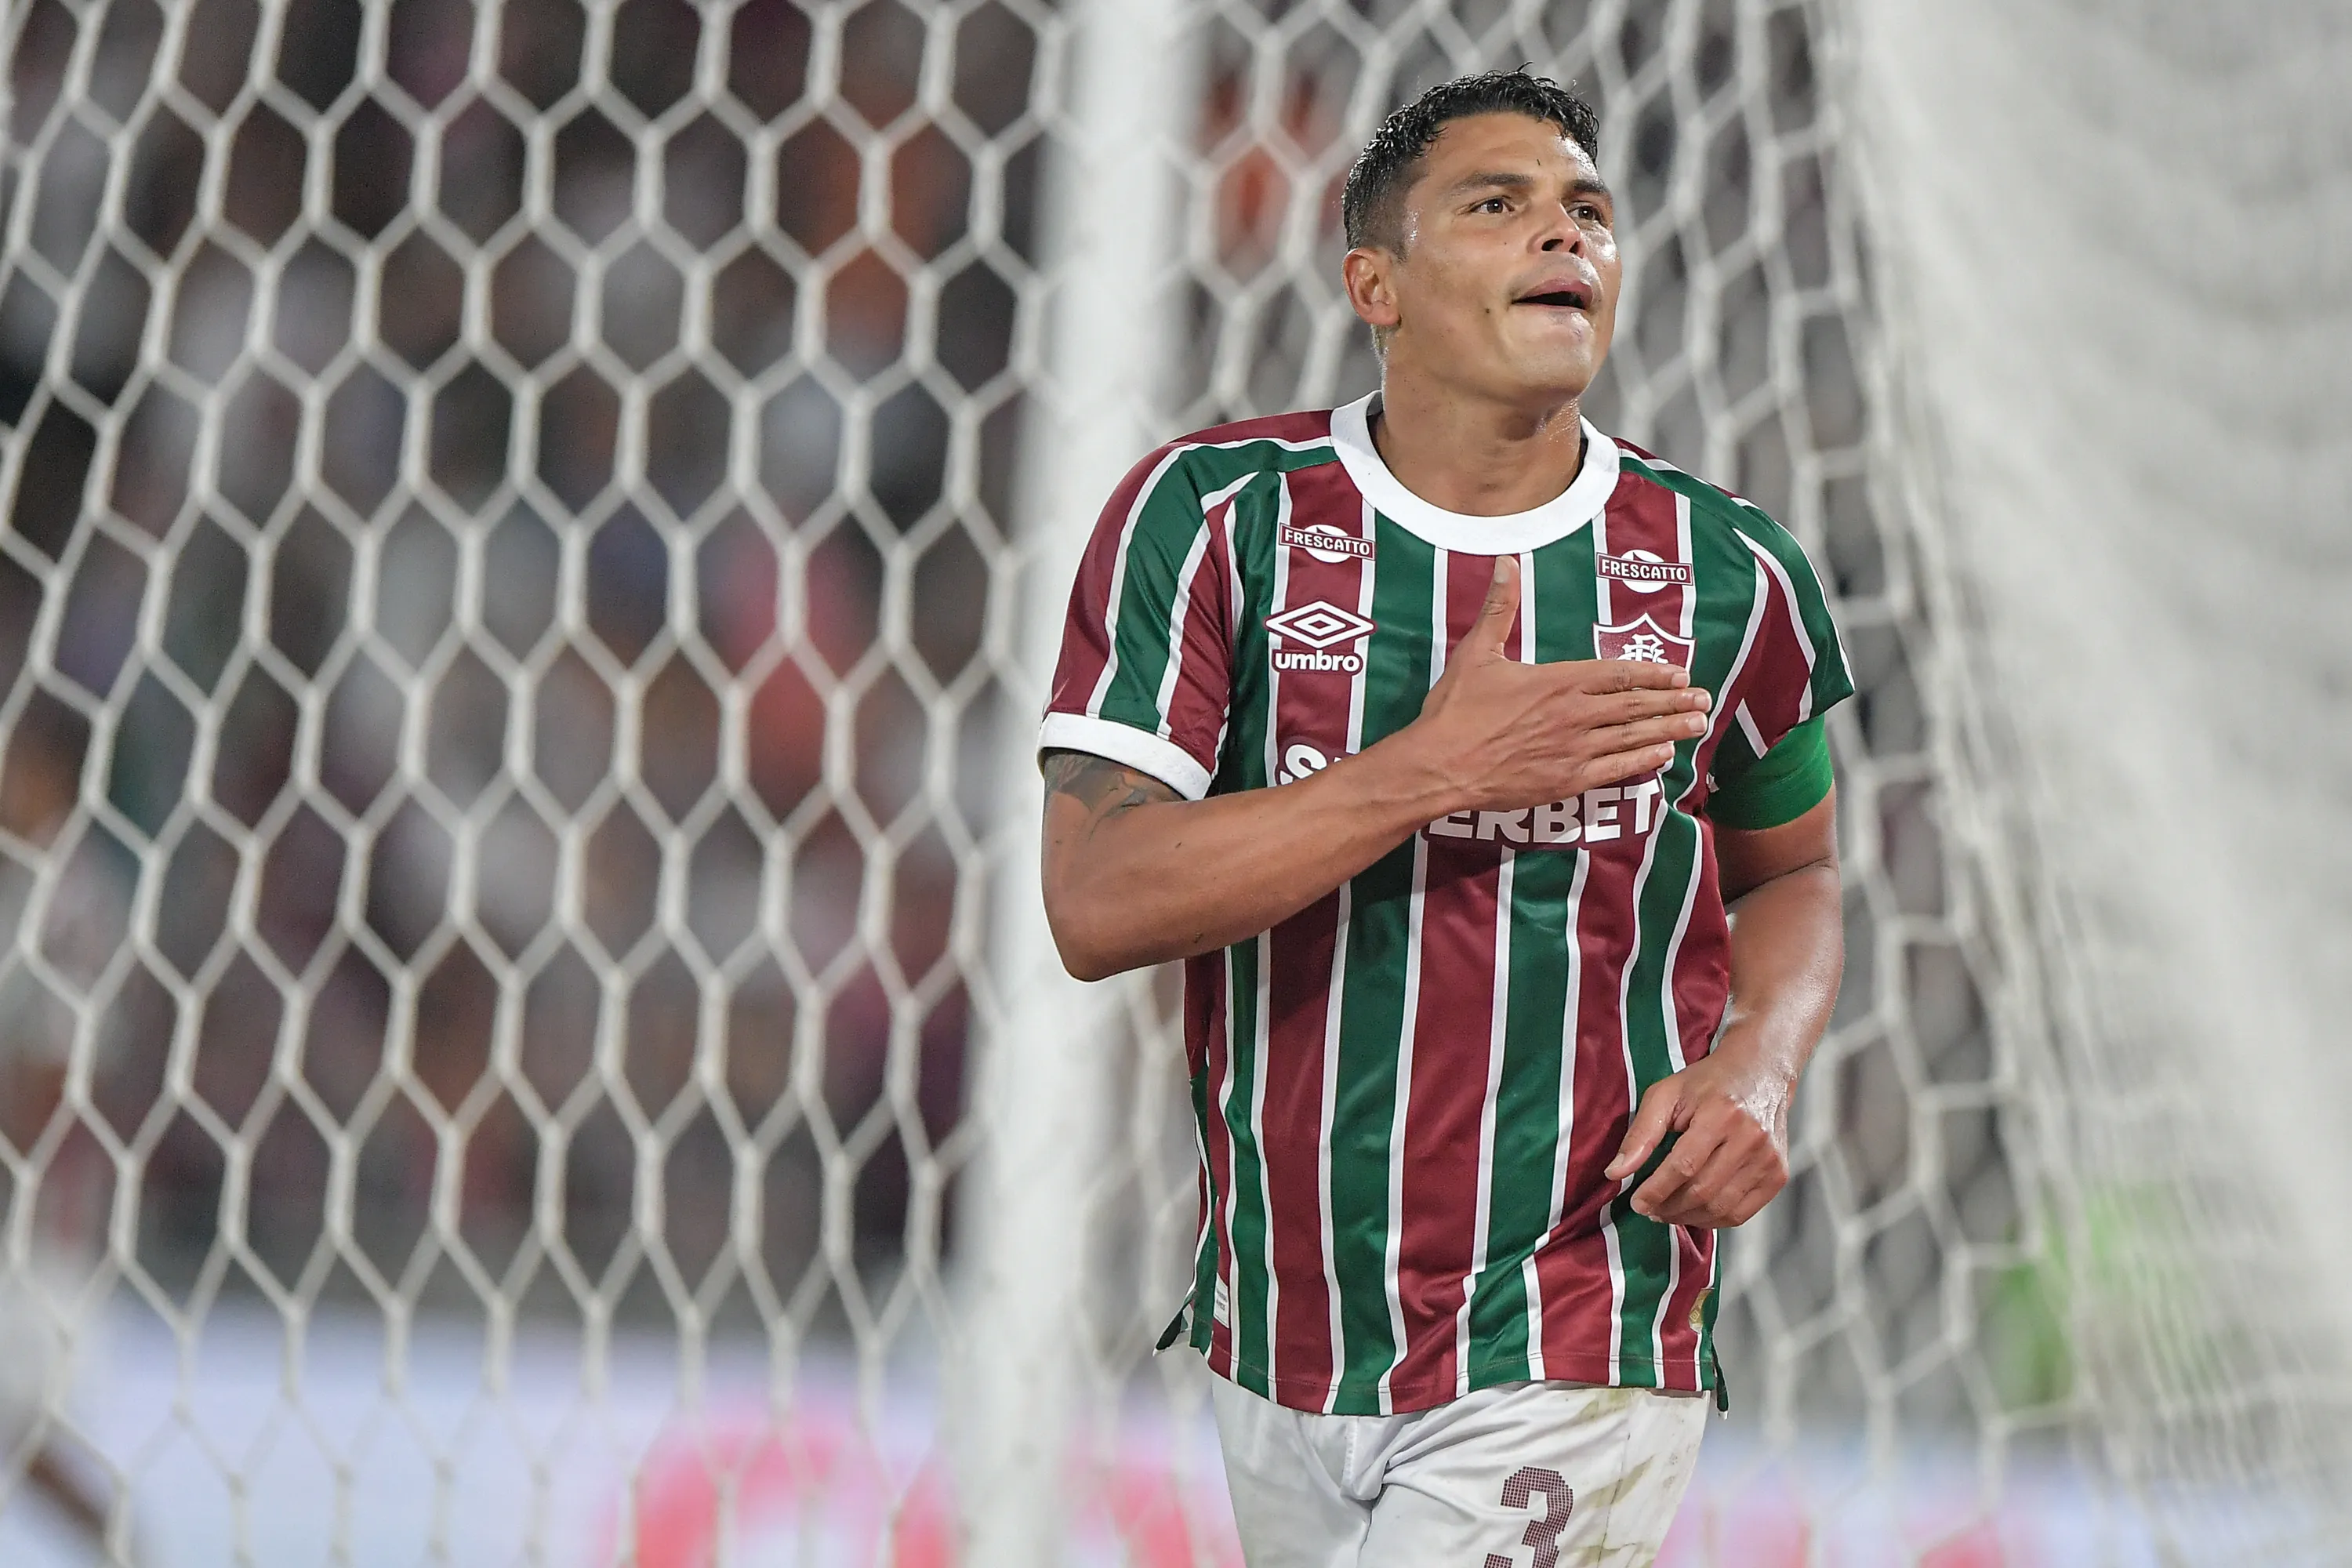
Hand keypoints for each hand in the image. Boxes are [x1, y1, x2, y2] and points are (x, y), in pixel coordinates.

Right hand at [1410, 557, 1709, 812]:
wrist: (1441, 766)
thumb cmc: (1456, 710)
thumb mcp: (1476, 652)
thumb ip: (1499, 608)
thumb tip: (1506, 563)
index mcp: (1558, 681)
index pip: (1618, 675)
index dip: (1653, 675)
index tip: (1681, 675)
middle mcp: (1575, 714)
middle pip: (1635, 706)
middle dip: (1673, 702)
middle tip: (1705, 701)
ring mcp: (1574, 750)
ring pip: (1632, 737)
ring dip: (1668, 730)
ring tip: (1696, 725)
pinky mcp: (1566, 781)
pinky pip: (1615, 769)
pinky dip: (1642, 762)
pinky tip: (1662, 757)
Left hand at [1603, 1042, 1792, 1227]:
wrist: (1760, 1073)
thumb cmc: (1708, 1083)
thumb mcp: (1666, 1094)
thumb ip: (1640, 1134)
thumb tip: (1615, 1173)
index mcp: (1722, 1114)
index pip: (1683, 1167)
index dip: (1656, 1191)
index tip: (1637, 1203)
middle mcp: (1751, 1138)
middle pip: (1703, 1191)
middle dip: (1669, 1208)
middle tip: (1649, 1209)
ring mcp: (1769, 1159)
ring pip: (1722, 1208)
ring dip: (1688, 1217)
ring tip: (1667, 1211)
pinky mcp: (1778, 1174)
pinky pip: (1742, 1213)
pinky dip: (1713, 1220)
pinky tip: (1694, 1211)